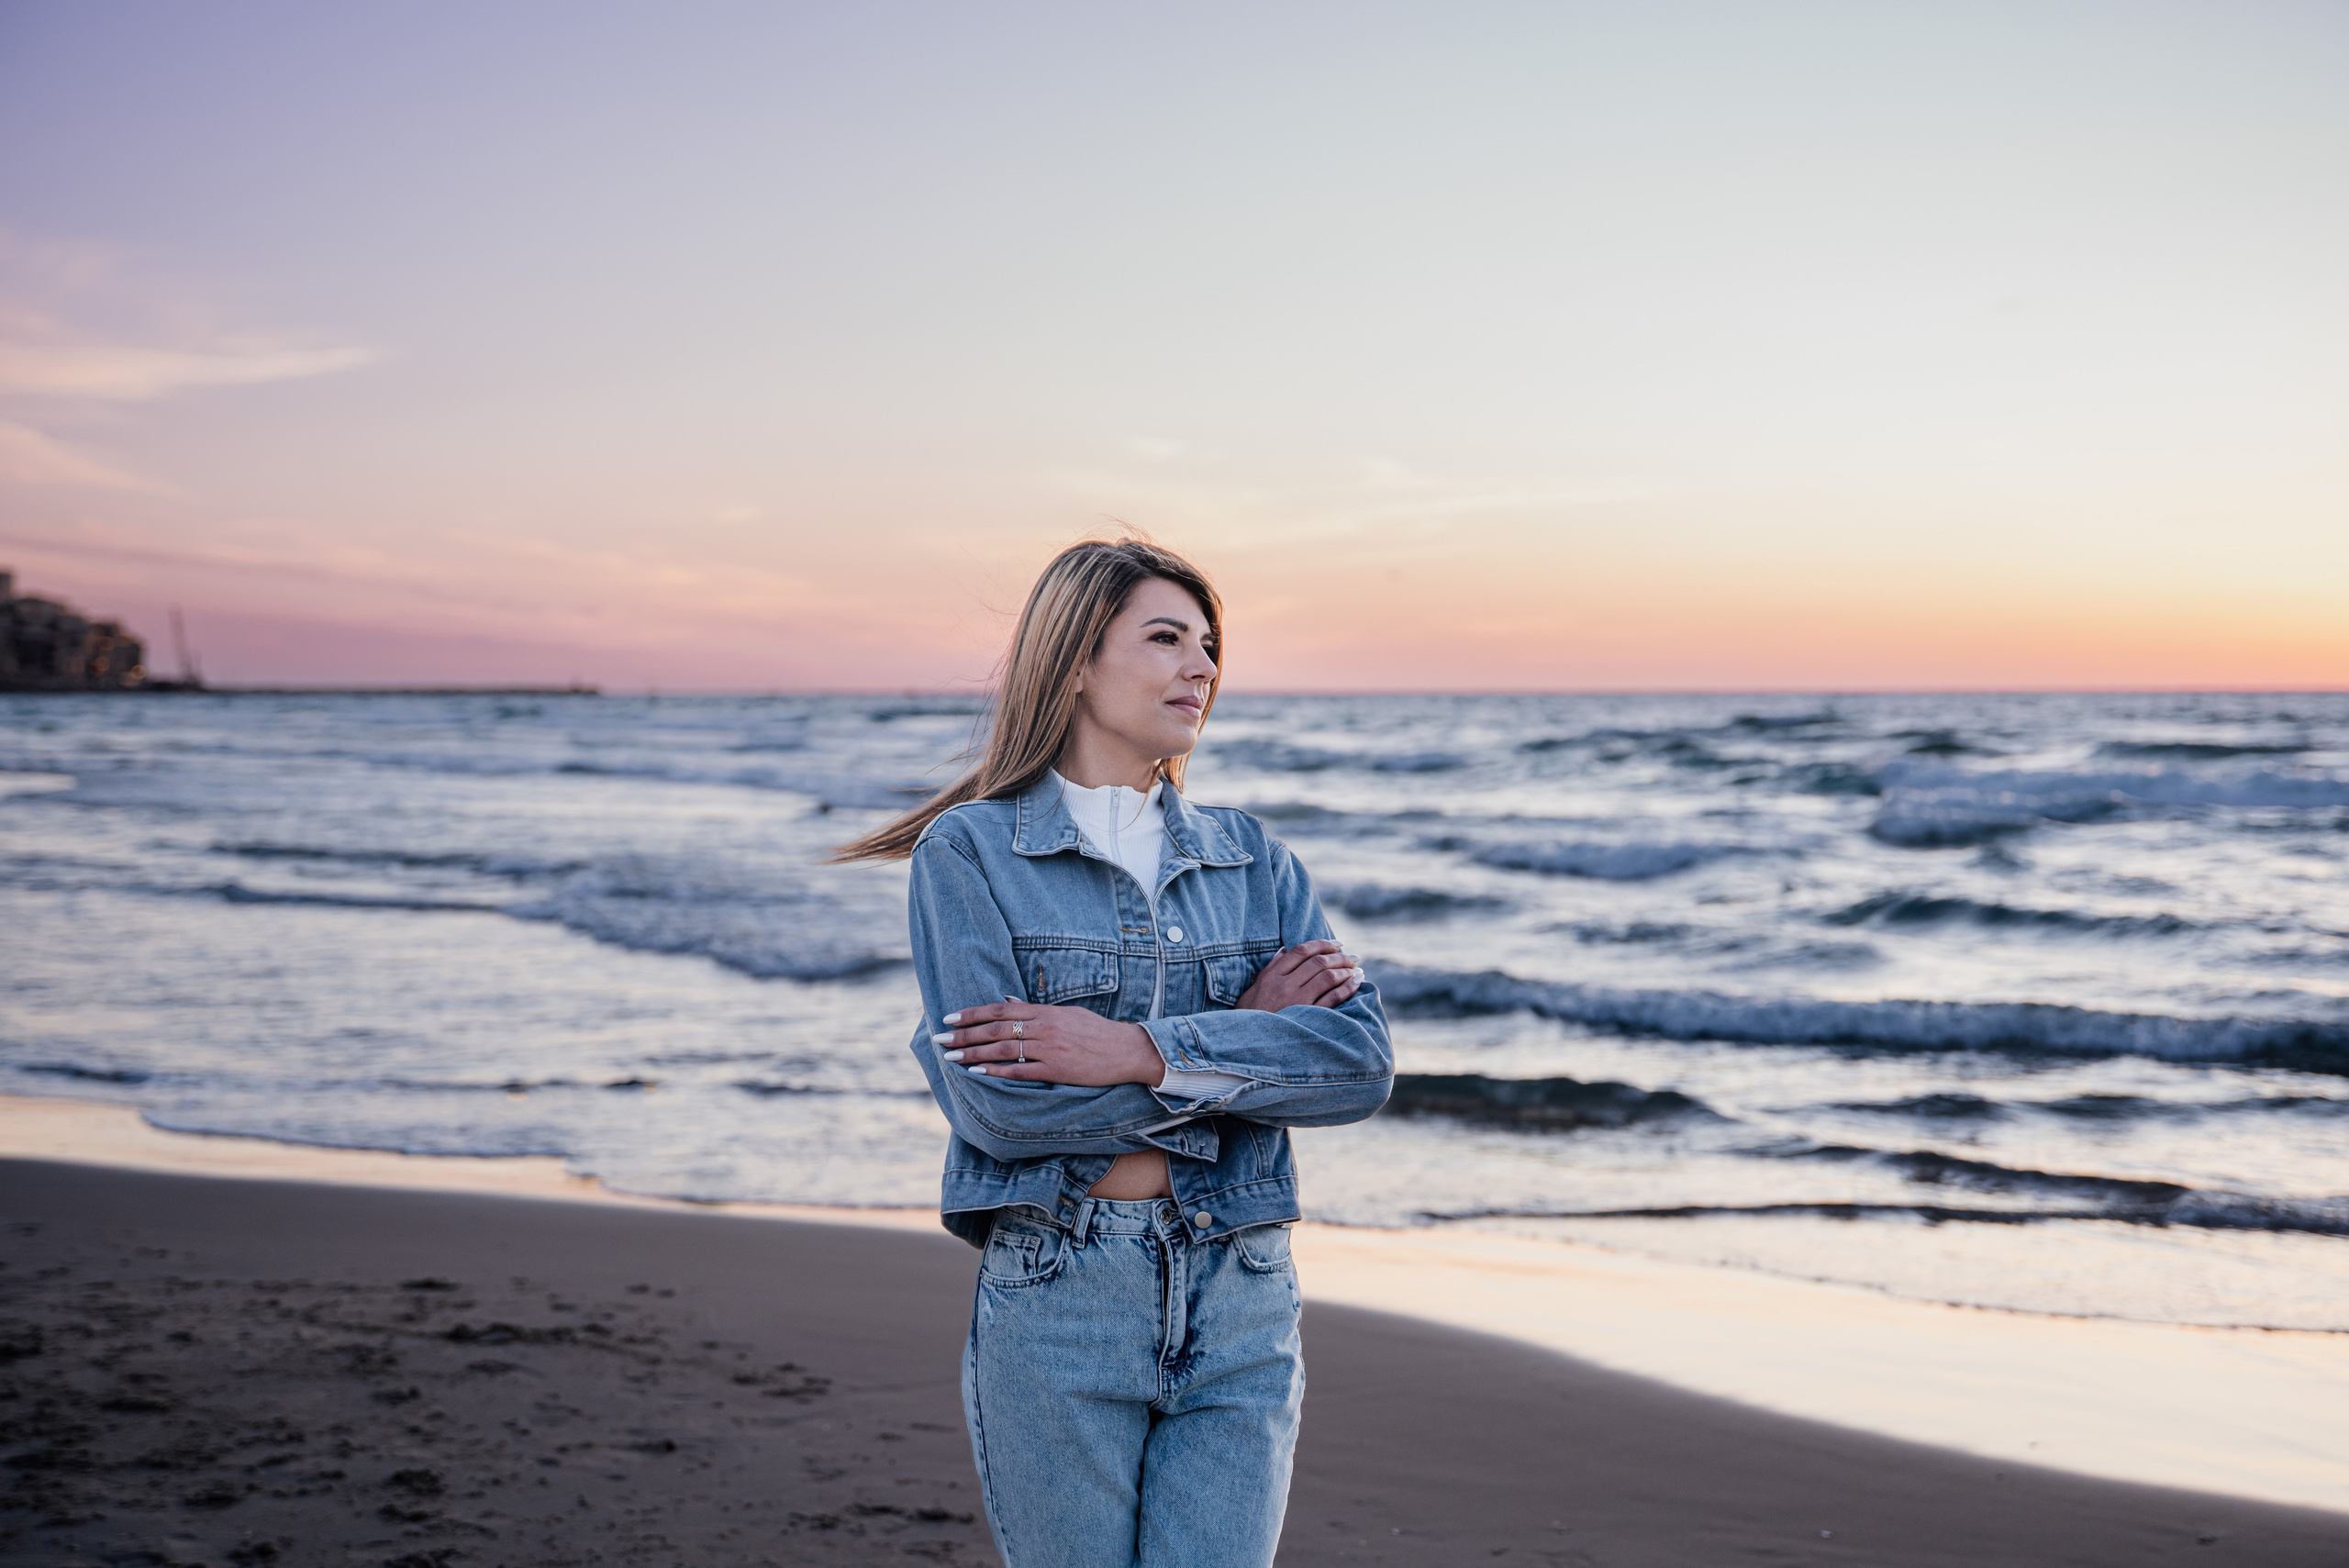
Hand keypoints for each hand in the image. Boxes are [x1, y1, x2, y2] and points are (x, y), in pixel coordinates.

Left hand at [932, 1000, 1165, 1085]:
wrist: (1126, 1050)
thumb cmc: (1096, 1031)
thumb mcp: (1065, 1013)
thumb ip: (1034, 1009)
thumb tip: (1006, 1001)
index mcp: (1044, 1011)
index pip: (1000, 1009)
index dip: (972, 1013)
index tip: (949, 1018)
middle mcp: (1043, 1027)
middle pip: (995, 1029)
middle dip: (964, 1035)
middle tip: (939, 1040)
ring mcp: (1049, 1049)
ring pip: (1003, 1049)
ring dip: (973, 1053)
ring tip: (951, 1058)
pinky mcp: (1056, 1070)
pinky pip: (1020, 1071)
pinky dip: (997, 1071)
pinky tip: (978, 1072)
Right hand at [1237, 940, 1362, 1011]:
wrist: (1248, 1041)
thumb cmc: (1250, 1015)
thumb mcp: (1254, 988)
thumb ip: (1271, 967)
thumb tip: (1285, 950)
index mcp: (1272, 976)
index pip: (1301, 951)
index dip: (1322, 944)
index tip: (1336, 944)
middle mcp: (1285, 985)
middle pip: (1318, 962)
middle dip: (1339, 957)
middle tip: (1351, 957)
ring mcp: (1297, 1001)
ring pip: (1328, 977)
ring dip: (1346, 970)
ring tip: (1356, 969)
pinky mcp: (1308, 1017)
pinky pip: (1333, 998)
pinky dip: (1347, 988)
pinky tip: (1356, 983)